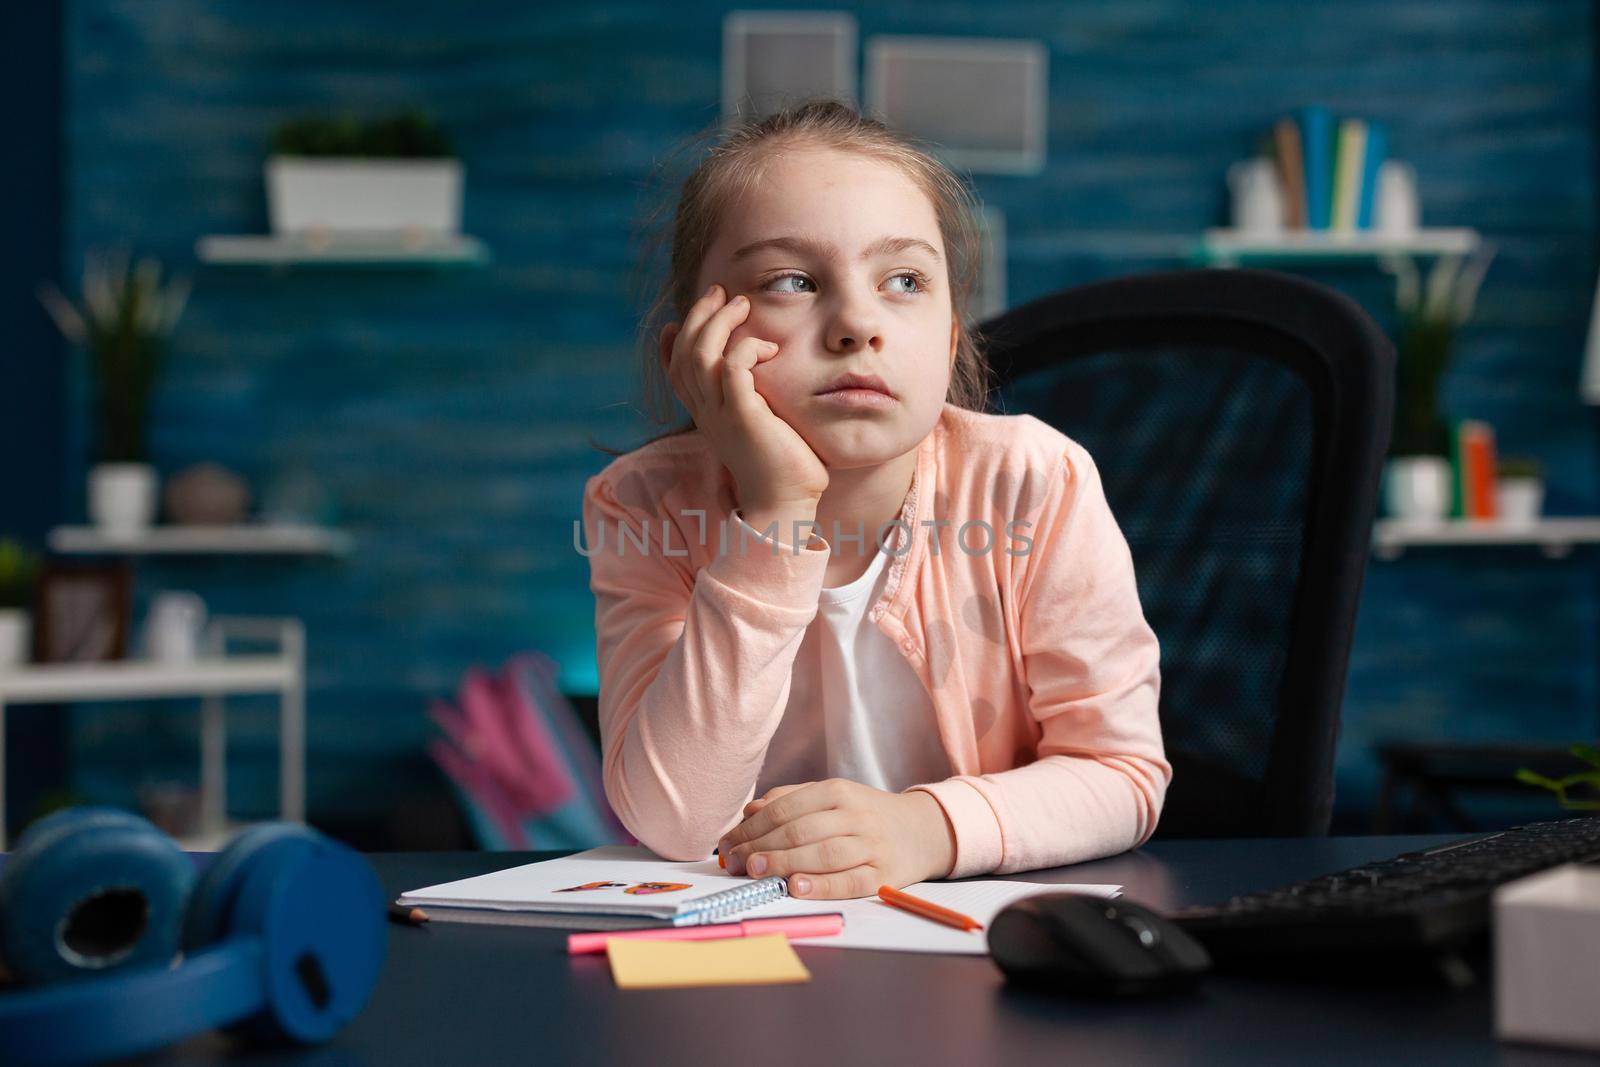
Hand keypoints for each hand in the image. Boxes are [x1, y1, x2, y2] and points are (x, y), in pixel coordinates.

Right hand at [661, 284, 828, 516]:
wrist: (784, 504)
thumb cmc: (782, 467)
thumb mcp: (759, 425)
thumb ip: (752, 400)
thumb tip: (762, 373)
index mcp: (706, 414)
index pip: (675, 371)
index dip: (671, 343)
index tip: (678, 320)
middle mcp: (706, 412)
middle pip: (684, 352)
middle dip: (700, 315)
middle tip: (722, 292)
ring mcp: (720, 414)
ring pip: (701, 354)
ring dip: (719, 322)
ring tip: (742, 304)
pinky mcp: (743, 416)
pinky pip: (732, 369)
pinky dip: (747, 348)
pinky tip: (768, 347)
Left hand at [717, 779, 956, 898]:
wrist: (922, 830)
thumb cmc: (866, 815)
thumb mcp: (831, 796)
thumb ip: (790, 800)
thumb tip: (749, 812)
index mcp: (838, 791)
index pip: (785, 809)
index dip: (751, 827)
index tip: (727, 843)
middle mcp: (855, 815)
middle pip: (800, 831)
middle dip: (761, 846)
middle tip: (734, 861)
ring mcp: (871, 845)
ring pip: (822, 854)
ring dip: (784, 863)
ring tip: (756, 872)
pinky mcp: (883, 874)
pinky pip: (849, 881)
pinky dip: (821, 885)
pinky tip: (796, 887)